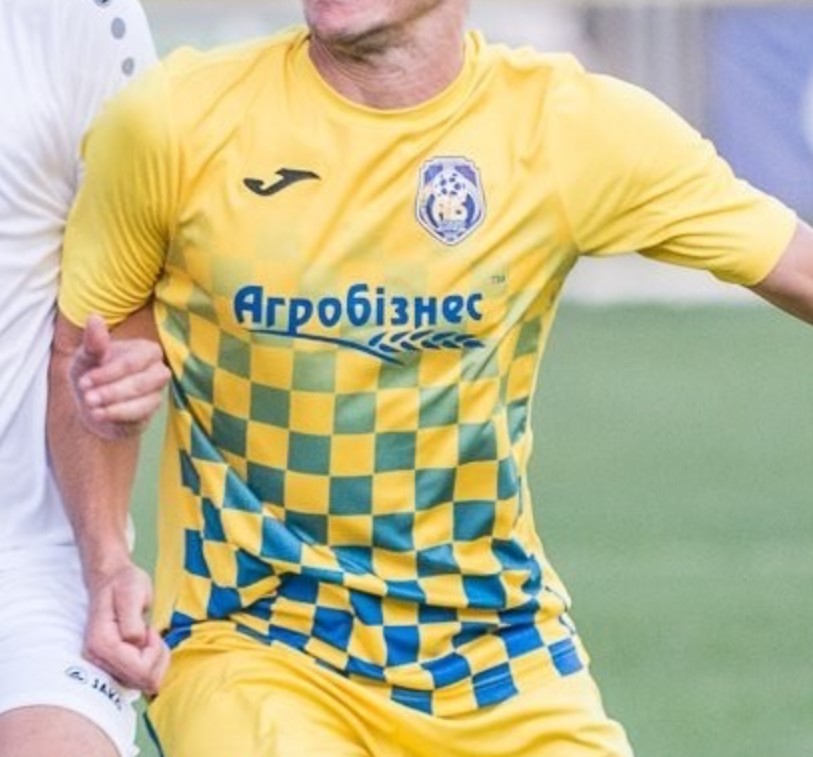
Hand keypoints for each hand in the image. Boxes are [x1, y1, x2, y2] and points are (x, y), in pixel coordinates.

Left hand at [71, 314, 170, 439]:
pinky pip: (140, 416)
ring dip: (115, 404)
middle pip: (142, 382)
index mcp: (147, 351)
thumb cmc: (92, 372)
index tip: (85, 381)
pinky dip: (117, 415)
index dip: (110, 373)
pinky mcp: (150, 412)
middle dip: (112, 391)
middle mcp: (158, 371)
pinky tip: (98, 414)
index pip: (134, 362)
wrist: (91, 403)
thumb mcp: (86, 357)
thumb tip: (95, 317)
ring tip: (91, 406)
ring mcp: (157, 393)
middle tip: (87, 398)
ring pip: (144, 401)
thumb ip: (93, 341)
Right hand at [84, 562, 169, 694]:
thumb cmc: (124, 583)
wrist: (112, 579)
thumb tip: (136, 643)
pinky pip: (140, 679)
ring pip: (143, 683)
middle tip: (152, 633)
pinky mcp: (112, 666)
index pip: (140, 670)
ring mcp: (103, 665)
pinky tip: (148, 644)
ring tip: (149, 636)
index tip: (150, 629)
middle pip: (143, 681)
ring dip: (156, 661)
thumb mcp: (133, 593)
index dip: (155, 652)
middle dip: (157, 658)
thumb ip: (133, 622)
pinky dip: (152, 664)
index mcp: (101, 644)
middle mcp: (97, 660)